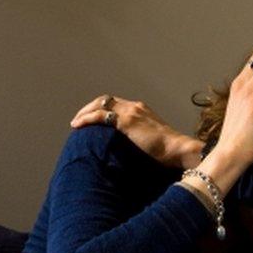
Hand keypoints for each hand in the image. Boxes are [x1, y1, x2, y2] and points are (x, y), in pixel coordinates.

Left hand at [69, 95, 201, 167]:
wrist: (177, 149)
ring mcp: (130, 112)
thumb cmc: (168, 152)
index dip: (102, 109)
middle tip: (79, 120)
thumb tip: (129, 151)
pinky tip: (78, 126)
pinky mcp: (126, 121)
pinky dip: (86, 119)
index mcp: (141, 110)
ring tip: (75, 123)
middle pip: (105, 100)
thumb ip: (139, 140)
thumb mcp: (151, 141)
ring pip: (100, 105)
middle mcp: (134, 106)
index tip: (92, 120)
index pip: (116, 103)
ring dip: (85, 112)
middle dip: (89, 108)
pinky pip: (100, 116)